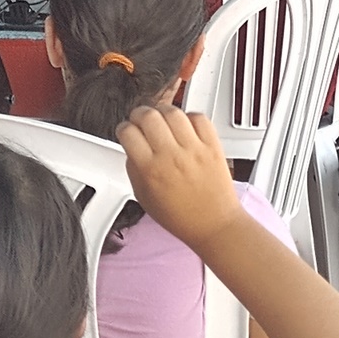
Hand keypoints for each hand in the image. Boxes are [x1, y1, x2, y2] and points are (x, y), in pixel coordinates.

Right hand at [116, 106, 243, 252]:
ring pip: (172, 112)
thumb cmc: (181, 217)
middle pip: (148, 115)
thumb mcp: (143, 198)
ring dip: (163, 112)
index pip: (128, 132)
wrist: (215, 226)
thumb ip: (134, 169)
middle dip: (139, 114)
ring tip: (163, 121)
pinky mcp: (213, 146)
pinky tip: (185, 127)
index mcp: (150, 170)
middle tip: (141, 121)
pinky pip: (199, 118)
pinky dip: (190, 117)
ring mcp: (193, 149)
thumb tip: (131, 148)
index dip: (124, 129)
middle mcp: (171, 156)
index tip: (127, 132)